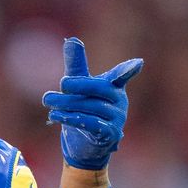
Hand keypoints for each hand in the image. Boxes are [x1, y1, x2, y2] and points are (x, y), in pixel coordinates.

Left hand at [42, 37, 142, 169]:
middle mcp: (118, 101)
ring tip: (49, 102)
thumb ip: (75, 65)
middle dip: (77, 86)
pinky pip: (92, 124)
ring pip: (91, 107)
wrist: (82, 147)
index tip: (137, 63)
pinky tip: (56, 116)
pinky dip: (73, 119)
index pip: (121, 75)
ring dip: (67, 104)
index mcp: (113, 86)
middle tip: (59, 84)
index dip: (128, 70)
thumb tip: (71, 40)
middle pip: (99, 88)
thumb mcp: (76, 88)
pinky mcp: (110, 134)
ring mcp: (117, 118)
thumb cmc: (82, 112)